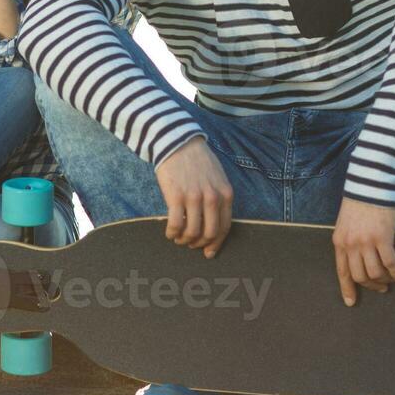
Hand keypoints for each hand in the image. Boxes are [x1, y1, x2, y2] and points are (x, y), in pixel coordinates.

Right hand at [154, 137, 232, 257]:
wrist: (177, 142)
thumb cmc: (197, 160)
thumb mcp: (218, 177)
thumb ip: (219, 197)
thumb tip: (214, 222)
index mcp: (225, 194)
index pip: (225, 227)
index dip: (216, 243)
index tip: (208, 252)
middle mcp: (212, 197)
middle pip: (209, 233)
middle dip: (199, 244)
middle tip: (190, 245)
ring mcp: (194, 198)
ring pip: (192, 232)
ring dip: (184, 240)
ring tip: (178, 238)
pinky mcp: (176, 196)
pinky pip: (175, 225)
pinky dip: (172, 233)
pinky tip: (169, 232)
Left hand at [331, 197, 394, 306]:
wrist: (370, 185)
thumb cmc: (360, 203)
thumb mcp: (346, 224)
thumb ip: (350, 241)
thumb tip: (359, 259)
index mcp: (339, 242)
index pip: (342, 271)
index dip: (347, 288)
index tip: (351, 302)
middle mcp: (351, 245)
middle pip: (359, 276)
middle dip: (371, 286)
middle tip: (381, 288)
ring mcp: (366, 243)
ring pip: (375, 273)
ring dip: (385, 280)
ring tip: (392, 281)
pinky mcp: (383, 239)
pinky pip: (390, 263)